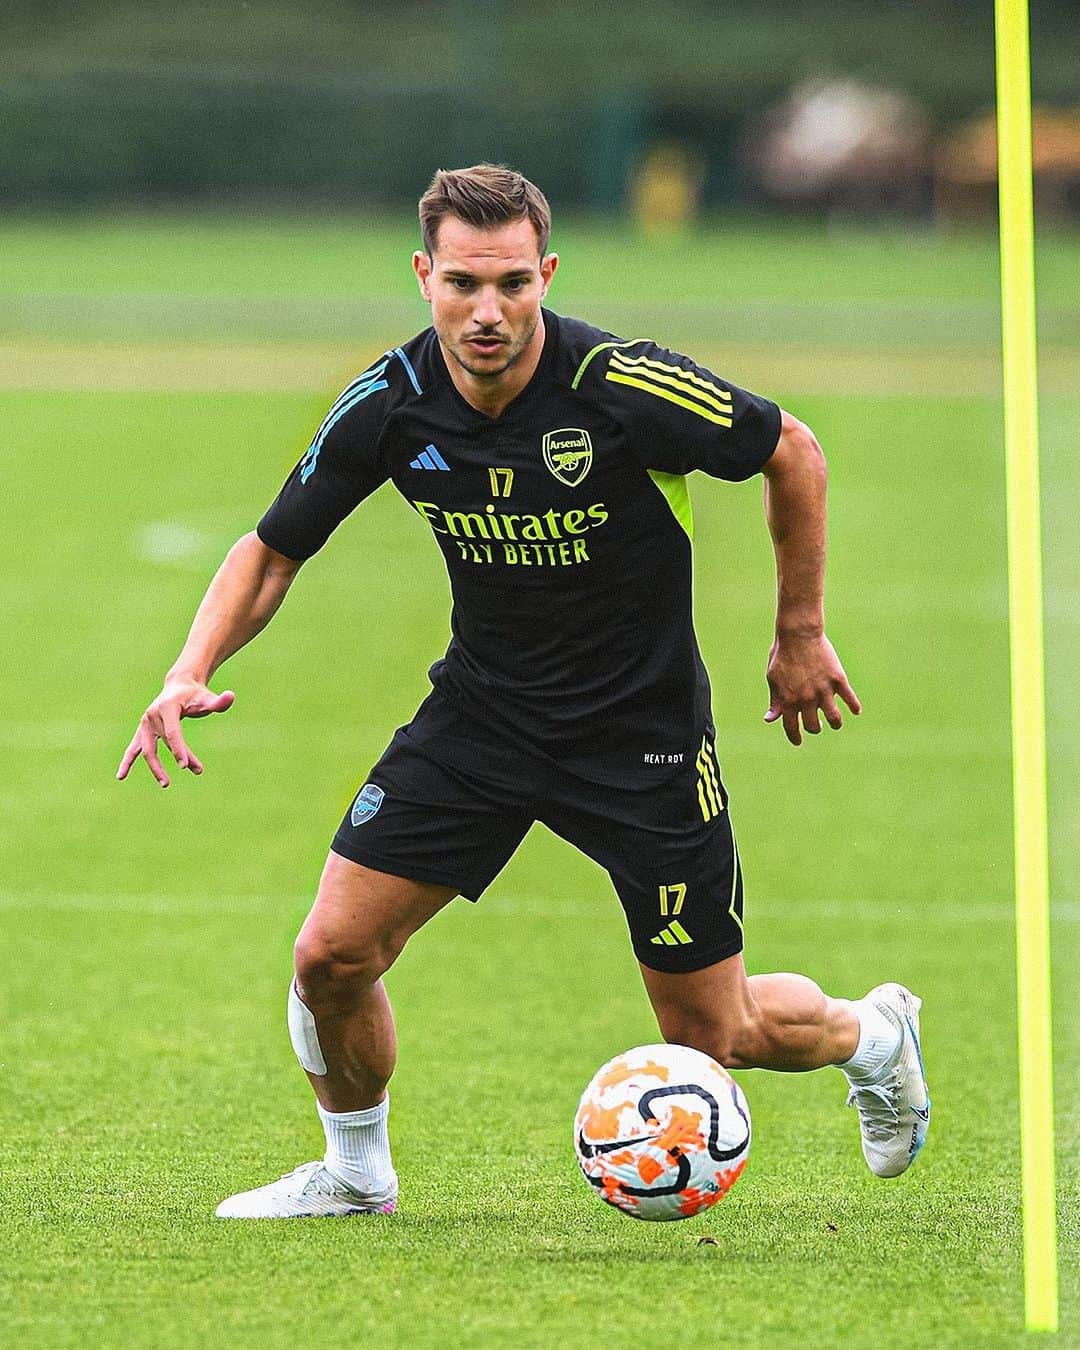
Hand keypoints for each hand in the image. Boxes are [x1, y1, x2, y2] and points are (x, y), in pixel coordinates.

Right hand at [116, 678, 234, 786]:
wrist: (179, 686)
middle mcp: (152, 715)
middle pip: (164, 742)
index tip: (185, 766)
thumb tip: (231, 697)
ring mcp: (145, 724)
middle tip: (194, 770)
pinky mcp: (142, 731)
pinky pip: (133, 748)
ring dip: (156, 767)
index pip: (172, 732)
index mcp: (167, 707)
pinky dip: (127, 761)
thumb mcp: (207, 698)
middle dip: (178, 757)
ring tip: (166, 783)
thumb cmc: (195, 695)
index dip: (179, 749)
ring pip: (148, 749)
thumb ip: (218, 702)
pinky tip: (121, 776)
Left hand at [764, 633, 860, 745]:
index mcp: (788, 700)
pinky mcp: (838, 680)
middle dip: (814, 728)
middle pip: (813, 726)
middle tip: (816, 725)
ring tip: (835, 722)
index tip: (798, 742)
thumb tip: (770, 719)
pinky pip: (850, 699)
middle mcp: (806, 699)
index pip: (792, 727)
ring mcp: (823, 690)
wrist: (798, 634)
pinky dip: (854, 707)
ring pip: (834, 718)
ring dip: (835, 723)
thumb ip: (775, 701)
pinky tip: (855, 710)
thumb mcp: (773, 679)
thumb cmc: (783, 655)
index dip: (795, 737)